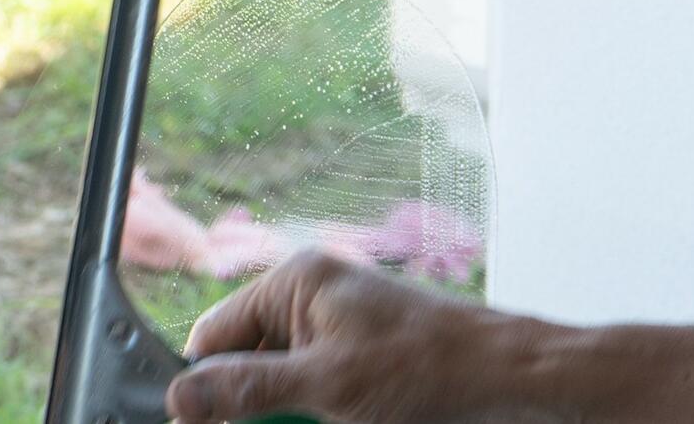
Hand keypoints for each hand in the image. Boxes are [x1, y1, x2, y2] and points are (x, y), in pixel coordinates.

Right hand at [166, 250, 693, 423]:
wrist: (513, 380)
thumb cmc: (432, 367)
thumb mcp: (327, 385)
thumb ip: (247, 390)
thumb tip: (179, 398)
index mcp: (296, 284)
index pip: (213, 337)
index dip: (205, 386)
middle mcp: (313, 303)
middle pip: (247, 368)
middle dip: (257, 409)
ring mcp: (340, 336)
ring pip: (284, 392)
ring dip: (294, 419)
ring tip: (337, 420)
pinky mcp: (363, 368)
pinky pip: (319, 400)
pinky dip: (323, 418)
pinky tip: (353, 422)